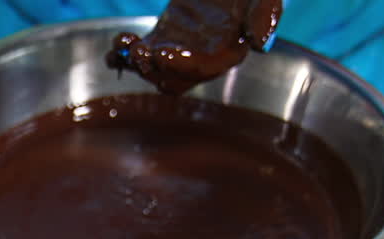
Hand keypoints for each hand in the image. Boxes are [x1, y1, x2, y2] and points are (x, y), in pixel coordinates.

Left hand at [107, 0, 283, 92]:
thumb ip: (266, 15)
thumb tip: (261, 45)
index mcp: (228, 53)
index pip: (203, 69)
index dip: (182, 65)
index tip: (162, 52)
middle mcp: (201, 59)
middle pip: (173, 77)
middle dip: (153, 68)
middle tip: (139, 50)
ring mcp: (178, 51)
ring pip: (152, 70)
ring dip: (135, 62)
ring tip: (125, 44)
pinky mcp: (161, 38)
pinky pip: (140, 55)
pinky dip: (124, 55)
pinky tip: (118, 45)